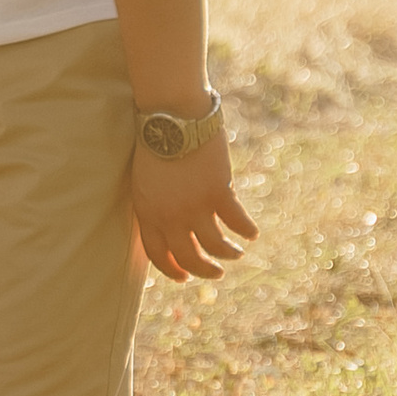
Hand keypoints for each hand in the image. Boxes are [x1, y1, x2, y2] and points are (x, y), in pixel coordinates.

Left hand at [133, 131, 256, 281]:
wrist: (172, 118)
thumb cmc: (156, 142)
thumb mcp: (145, 181)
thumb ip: (156, 205)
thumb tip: (174, 225)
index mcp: (148, 213)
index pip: (158, 255)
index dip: (173, 271)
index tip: (185, 277)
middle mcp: (170, 217)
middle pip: (188, 258)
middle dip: (204, 270)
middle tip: (216, 273)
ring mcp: (195, 207)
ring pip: (215, 246)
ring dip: (228, 254)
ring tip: (237, 254)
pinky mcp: (218, 194)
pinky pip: (237, 223)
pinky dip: (246, 231)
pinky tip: (251, 233)